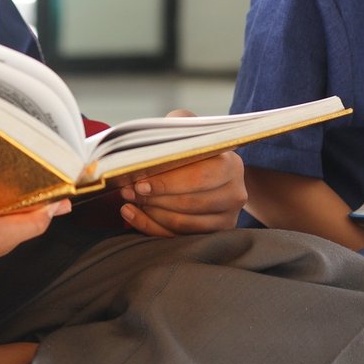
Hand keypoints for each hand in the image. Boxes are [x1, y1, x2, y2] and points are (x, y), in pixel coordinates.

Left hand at [116, 111, 247, 236]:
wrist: (206, 170)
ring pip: (183, 223)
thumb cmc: (191, 148)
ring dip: (151, 212)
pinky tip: (131, 213)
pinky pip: (177, 237)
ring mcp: (227, 218)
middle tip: (128, 190)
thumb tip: (155, 137)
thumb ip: (176, 125)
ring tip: (128, 199)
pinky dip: (150, 226)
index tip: (140, 182)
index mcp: (231, 165)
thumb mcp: (187, 129)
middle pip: (190, 203)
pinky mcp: (213, 235)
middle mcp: (235, 194)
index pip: (199, 177)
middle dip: (155, 198)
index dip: (168, 182)